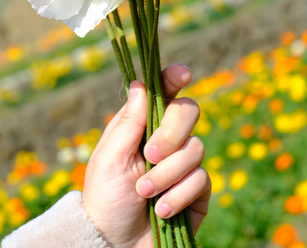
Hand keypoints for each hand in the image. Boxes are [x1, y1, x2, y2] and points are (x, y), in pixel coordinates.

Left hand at [82, 64, 210, 247]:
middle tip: (150, 155)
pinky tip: (160, 210)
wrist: (116, 244)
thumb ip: (128, 122)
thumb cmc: (105, 197)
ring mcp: (183, 164)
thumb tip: (140, 84)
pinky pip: (201, 179)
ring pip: (195, 148)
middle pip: (188, 112)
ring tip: (144, 193)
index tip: (182, 74)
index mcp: (141, 124)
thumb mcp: (109, 157)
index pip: (163, 93)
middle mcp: (166, 139)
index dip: (174, 78)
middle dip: (171, 133)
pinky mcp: (197, 190)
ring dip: (166, 174)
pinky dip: (177, 195)